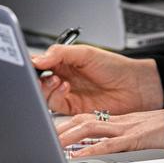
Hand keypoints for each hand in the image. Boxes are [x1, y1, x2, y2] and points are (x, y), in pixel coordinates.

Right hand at [33, 43, 163, 115]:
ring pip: (43, 94)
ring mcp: (67, 93)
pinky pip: (54, 106)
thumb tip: (38, 58)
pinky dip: (55, 97)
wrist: (134, 87)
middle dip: (36, 77)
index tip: (29, 62)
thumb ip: (61, 53)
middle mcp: (64, 77)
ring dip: (45, 87)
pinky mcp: (72, 109)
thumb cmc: (115, 67)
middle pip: (38, 80)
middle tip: (40, 73)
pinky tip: (65, 88)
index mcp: (66, 61)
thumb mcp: (86, 53)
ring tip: (57, 80)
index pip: (42, 62)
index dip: (33, 63)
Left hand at [56, 107, 163, 157]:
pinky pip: (110, 144)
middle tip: (40, 137)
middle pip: (82, 120)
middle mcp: (118, 122)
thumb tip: (100, 150)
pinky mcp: (135, 138)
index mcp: (118, 120)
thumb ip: (120, 139)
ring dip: (70, 138)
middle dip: (60, 129)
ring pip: (90, 128)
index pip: (85, 118)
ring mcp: (126, 128)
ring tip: (53, 146)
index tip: (48, 131)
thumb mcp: (139, 132)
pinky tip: (80, 156)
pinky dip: (92, 149)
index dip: (65, 123)